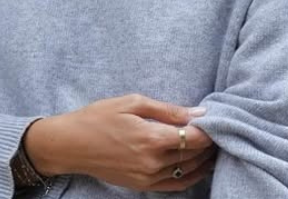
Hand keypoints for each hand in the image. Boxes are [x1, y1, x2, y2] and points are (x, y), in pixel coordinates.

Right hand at [24, 93, 215, 191]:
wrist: (70, 144)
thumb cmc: (98, 117)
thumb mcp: (132, 103)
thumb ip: (168, 109)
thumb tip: (198, 112)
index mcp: (151, 138)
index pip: (193, 138)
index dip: (208, 130)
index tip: (214, 121)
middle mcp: (152, 162)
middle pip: (192, 155)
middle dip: (207, 144)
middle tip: (216, 131)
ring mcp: (147, 177)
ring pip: (186, 171)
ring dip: (202, 160)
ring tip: (211, 148)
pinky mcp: (141, 185)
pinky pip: (174, 185)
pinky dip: (190, 177)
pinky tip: (198, 167)